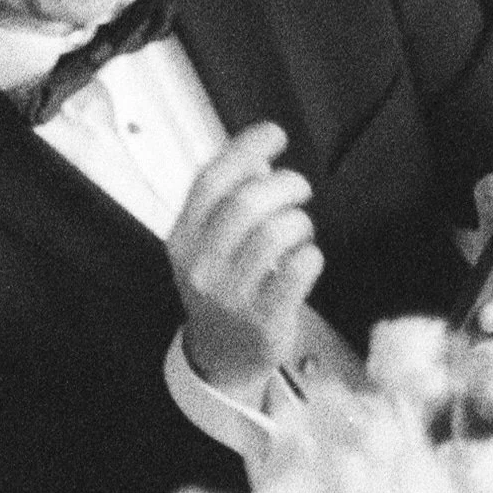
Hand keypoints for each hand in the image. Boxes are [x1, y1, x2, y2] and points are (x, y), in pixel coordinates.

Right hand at [169, 124, 324, 392]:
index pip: (211, 180)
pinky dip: (310, 255)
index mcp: (182, 239)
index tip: (274, 134)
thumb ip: (225, 203)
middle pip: (246, 203)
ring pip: (276, 233)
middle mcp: (201, 265)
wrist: (220, 357)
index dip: (246, 149)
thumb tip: (259, 161)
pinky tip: (306, 258)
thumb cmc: (220, 288)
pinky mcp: (263, 318)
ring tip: (300, 230)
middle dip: (285, 185)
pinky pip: (298, 270)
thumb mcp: (206, 246)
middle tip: (300, 188)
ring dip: (300, 221)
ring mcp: (230, 295)